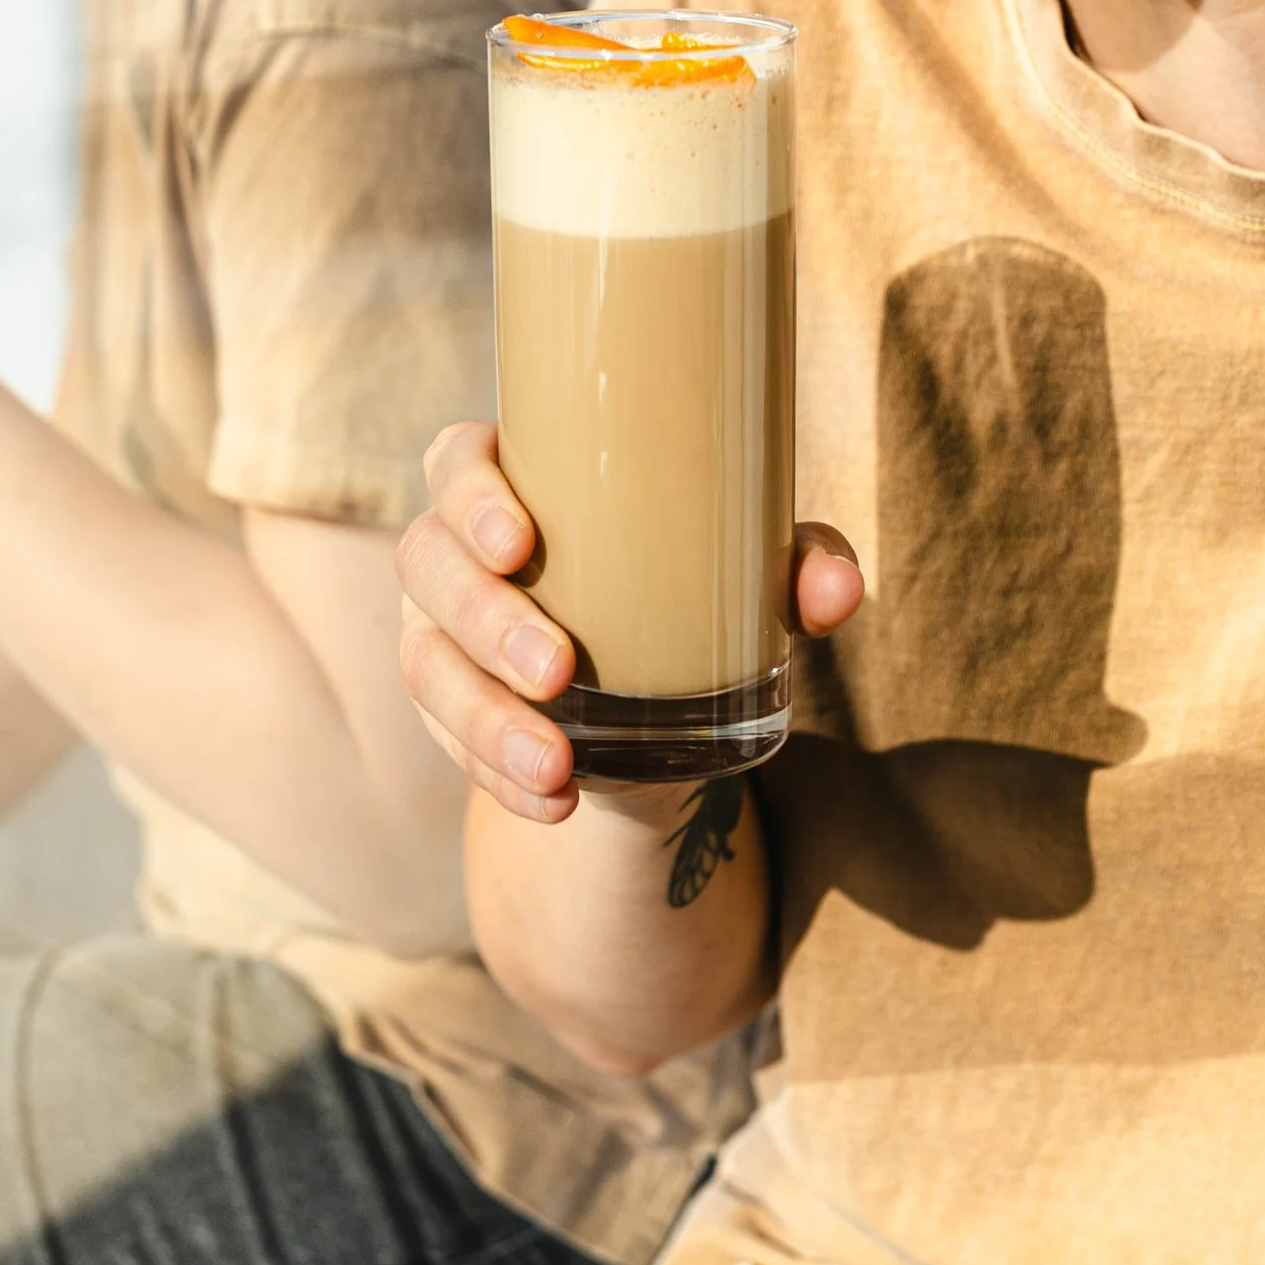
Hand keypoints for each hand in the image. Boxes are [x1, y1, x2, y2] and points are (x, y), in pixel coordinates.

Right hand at [394, 420, 862, 822]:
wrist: (653, 699)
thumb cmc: (689, 588)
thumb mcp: (742, 574)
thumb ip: (795, 567)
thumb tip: (837, 588)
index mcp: (512, 484)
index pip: (455, 462)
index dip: (470, 495)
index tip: (521, 542)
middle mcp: (454, 552)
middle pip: (429, 565)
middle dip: (487, 621)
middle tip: (558, 670)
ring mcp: (437, 633)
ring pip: (427, 666)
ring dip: (486, 720)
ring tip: (558, 763)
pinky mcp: (445, 711)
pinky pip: (448, 744)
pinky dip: (498, 778)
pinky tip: (553, 802)